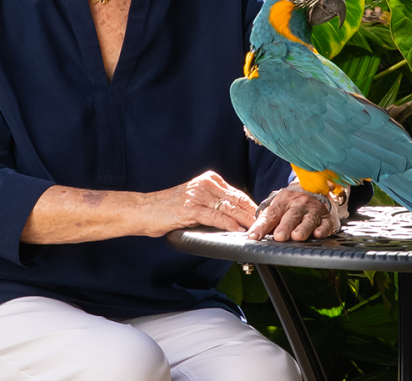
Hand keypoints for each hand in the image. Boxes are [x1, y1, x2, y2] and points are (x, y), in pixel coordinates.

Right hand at [139, 171, 257, 236]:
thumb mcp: (196, 200)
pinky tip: (237, 230)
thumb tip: (237, 217)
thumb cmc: (169, 208)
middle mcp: (206, 184)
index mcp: (209, 180)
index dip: (253, 207)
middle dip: (254, 215)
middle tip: (267, 226)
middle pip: (237, 200)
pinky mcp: (191, 208)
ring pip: (229, 208)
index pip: (238, 194)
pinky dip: (228, 224)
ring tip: (258, 230)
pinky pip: (215, 216)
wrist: (144, 209)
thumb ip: (215, 204)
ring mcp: (198, 195)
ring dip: (245, 220)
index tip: (265, 218)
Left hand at [247, 186, 337, 240]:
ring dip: (303, 228)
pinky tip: (318, 234)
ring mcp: (313, 211)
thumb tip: (253, 235)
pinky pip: (325, 224)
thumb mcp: (277, 207)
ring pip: (309, 220)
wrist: (314, 190)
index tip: (254, 236)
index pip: (271, 214)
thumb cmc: (292, 204)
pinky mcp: (326, 218)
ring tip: (297, 236)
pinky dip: (322, 229)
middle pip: (292, 215)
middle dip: (285, 226)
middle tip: (279, 236)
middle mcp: (299, 204)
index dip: (262, 225)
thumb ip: (266, 221)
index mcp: (284, 201)